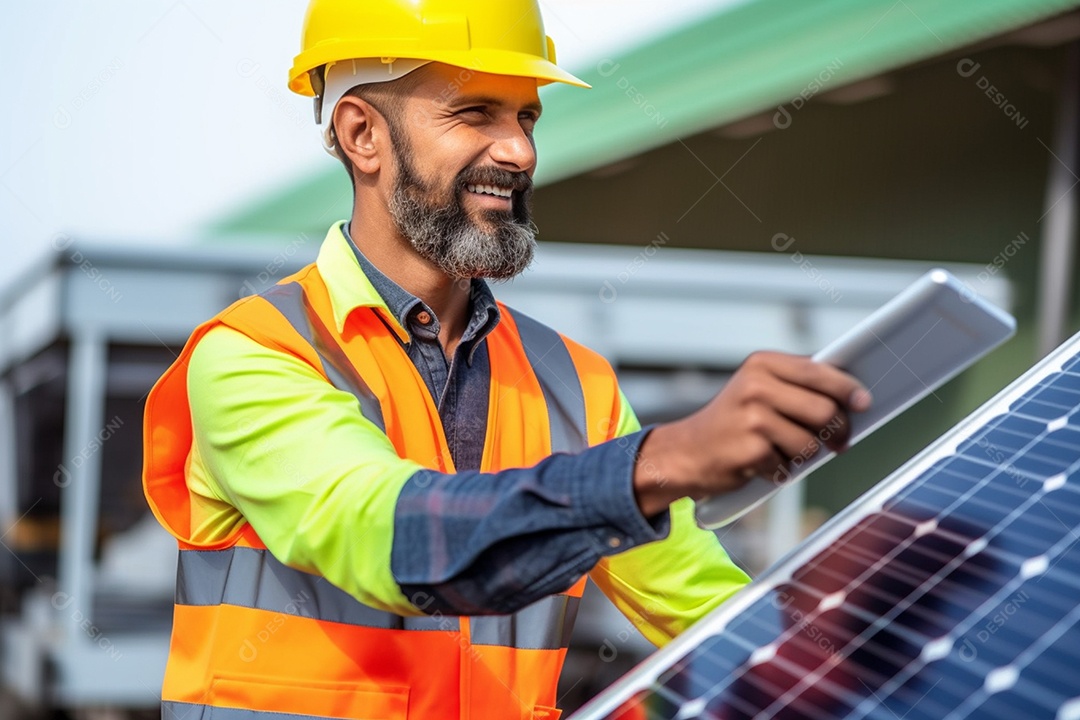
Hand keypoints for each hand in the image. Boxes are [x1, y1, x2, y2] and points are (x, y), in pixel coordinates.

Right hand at [632, 351, 871, 516]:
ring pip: (811, 443)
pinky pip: (790, 465)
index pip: (819, 372)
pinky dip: (782, 471)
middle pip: (825, 410)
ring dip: (805, 455)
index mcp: (761, 364)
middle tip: (839, 443)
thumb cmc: (732, 423)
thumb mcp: (757, 391)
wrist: (686, 452)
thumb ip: (797, 388)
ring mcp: (752, 417)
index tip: (864, 401)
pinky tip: (763, 464)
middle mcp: (756, 385)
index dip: (847, 388)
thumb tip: (852, 398)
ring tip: (783, 452)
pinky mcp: (751, 449)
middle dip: (838, 431)